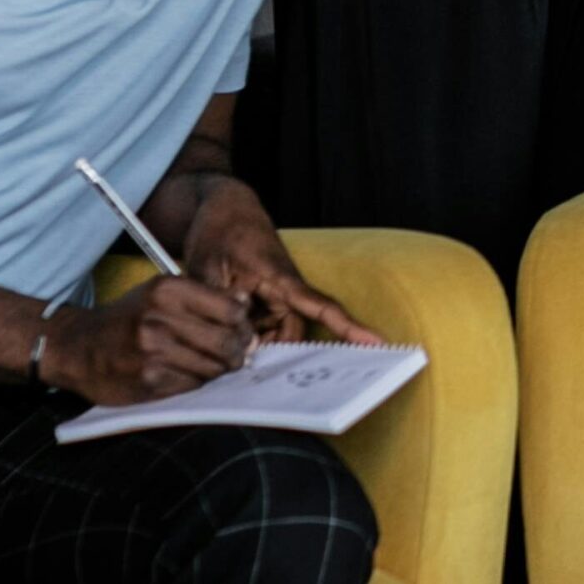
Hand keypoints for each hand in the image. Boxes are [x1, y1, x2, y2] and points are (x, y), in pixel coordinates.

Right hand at [41, 276, 253, 404]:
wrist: (80, 347)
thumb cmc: (129, 317)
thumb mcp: (161, 293)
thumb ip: (204, 297)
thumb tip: (246, 304)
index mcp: (168, 289)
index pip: (231, 310)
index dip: (243, 323)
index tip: (242, 330)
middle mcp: (160, 318)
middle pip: (227, 341)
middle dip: (239, 351)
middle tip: (238, 354)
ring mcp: (154, 351)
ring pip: (213, 367)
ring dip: (219, 369)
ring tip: (213, 365)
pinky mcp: (149, 380)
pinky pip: (193, 384)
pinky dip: (197, 381)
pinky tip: (188, 373)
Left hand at [181, 183, 380, 346]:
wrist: (222, 208)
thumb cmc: (219, 230)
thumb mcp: (207, 266)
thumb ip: (220, 304)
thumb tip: (236, 341)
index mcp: (280, 277)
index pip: (321, 305)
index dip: (348, 327)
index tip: (376, 343)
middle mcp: (286, 291)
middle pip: (293, 336)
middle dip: (273, 358)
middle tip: (240, 376)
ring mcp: (277, 298)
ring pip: (275, 337)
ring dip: (253, 347)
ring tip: (219, 350)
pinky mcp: (266, 303)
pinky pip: (262, 331)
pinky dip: (246, 339)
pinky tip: (222, 342)